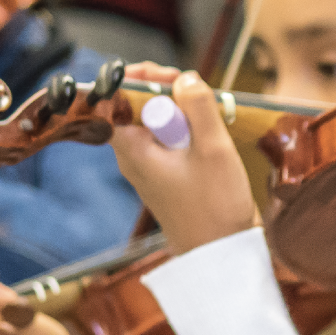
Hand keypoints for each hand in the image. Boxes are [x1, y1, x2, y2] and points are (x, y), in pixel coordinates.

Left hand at [108, 69, 259, 255]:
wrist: (220, 256)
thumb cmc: (214, 209)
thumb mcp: (213, 149)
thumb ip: (198, 107)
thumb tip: (186, 79)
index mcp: (132, 148)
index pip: (115, 98)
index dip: (141, 78)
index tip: (172, 77)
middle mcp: (133, 156)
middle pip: (138, 105)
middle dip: (167, 90)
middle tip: (198, 92)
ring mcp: (148, 166)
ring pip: (157, 121)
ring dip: (182, 110)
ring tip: (211, 113)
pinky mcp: (165, 174)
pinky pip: (170, 139)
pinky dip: (188, 130)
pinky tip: (211, 134)